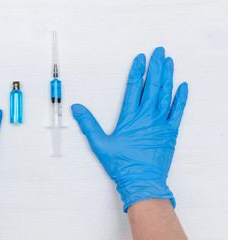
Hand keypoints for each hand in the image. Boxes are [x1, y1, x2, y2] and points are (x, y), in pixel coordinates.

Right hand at [71, 47, 187, 211]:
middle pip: (152, 85)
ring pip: (165, 94)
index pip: (134, 87)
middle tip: (159, 51)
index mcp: (130, 116)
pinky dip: (181, 98)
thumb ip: (88, 124)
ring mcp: (160, 123)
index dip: (137, 71)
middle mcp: (147, 115)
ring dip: (168, 77)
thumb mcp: (99, 144)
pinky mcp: (170, 132)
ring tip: (169, 62)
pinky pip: (178, 111)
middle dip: (155, 67)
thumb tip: (77, 108)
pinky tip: (183, 86)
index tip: (141, 58)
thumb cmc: (121, 163)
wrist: (141, 180)